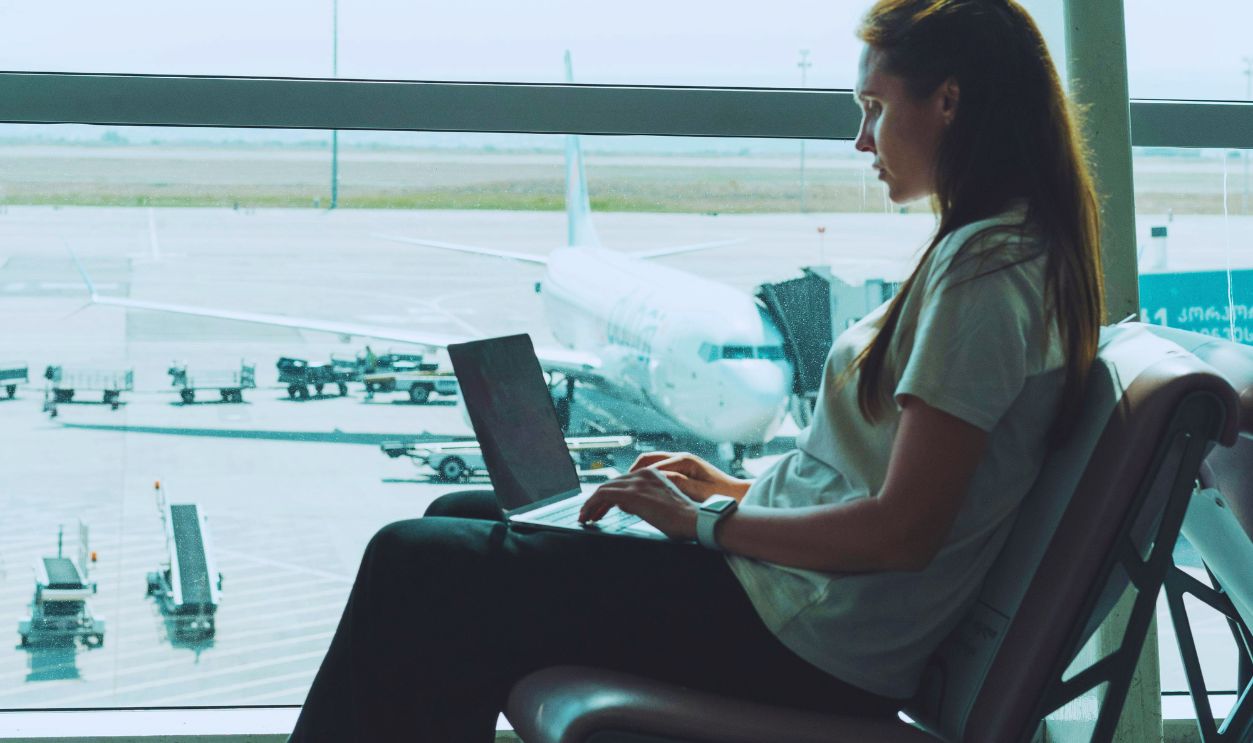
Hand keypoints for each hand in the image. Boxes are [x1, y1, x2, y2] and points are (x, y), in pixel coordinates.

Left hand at [579, 468, 699, 540]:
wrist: (694, 520)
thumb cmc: (683, 519)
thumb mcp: (659, 505)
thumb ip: (641, 502)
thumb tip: (624, 505)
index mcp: (652, 474)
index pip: (622, 482)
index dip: (608, 496)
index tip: (601, 509)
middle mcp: (643, 474)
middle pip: (611, 484)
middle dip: (597, 501)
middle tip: (589, 515)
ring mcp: (637, 482)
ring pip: (604, 488)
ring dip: (591, 504)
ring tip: (585, 517)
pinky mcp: (632, 493)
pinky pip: (603, 495)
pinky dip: (591, 505)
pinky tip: (587, 516)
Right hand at [628, 452, 748, 502]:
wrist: (739, 497)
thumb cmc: (723, 496)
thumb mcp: (699, 491)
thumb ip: (678, 483)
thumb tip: (657, 476)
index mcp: (683, 461)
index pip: (649, 465)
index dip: (632, 478)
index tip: (621, 490)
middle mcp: (680, 458)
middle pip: (645, 461)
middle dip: (628, 475)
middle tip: (615, 490)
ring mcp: (681, 463)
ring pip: (649, 465)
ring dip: (635, 476)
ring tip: (623, 491)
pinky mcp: (682, 471)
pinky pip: (657, 471)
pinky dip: (645, 479)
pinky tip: (641, 492)